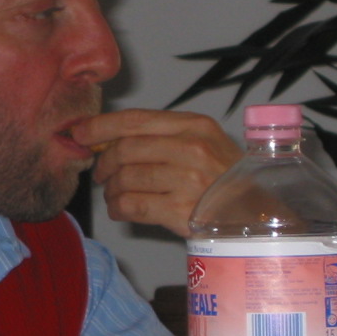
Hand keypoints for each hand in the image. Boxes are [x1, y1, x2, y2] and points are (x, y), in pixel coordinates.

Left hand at [72, 109, 239, 236]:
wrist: (257, 215)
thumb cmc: (224, 180)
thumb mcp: (203, 143)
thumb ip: (161, 137)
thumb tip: (107, 137)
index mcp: (194, 126)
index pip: (135, 120)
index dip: (100, 126)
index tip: (80, 132)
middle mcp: (192, 149)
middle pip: (125, 149)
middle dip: (104, 163)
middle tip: (101, 173)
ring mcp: (187, 180)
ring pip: (124, 178)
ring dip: (110, 189)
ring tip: (114, 194)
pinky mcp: (179, 210)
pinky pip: (131, 205)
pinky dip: (117, 208)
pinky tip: (120, 209)